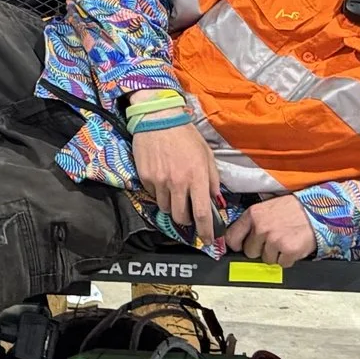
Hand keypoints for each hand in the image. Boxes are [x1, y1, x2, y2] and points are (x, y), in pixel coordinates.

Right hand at [131, 120, 223, 247]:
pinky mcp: (145, 177)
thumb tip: (214, 200)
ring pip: (165, 208)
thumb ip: (212, 179)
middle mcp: (178, 182)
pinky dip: (159, 192)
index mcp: (197, 177)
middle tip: (188, 213)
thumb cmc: (186, 135)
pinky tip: (162, 177)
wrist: (158, 117)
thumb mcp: (206, 155)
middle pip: (180, 217)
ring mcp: (159, 181)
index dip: (206, 232)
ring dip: (171, 205)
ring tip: (173, 190)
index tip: (208, 240)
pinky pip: (153, 194)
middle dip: (186, 220)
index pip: (202, 214)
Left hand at [223, 194, 317, 265]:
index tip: (240, 247)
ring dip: (275, 254)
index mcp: (253, 215)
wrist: (315, 210)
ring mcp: (274, 240)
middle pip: (250, 252)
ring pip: (266, 259)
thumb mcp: (266, 208)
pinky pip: (282, 264)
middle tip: (271, 241)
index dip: (236, 245)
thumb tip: (239, 238)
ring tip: (284, 240)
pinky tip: (292, 246)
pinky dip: (288, 258)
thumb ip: (252, 222)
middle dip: (260, 249)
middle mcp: (261, 227)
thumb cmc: (292, 209)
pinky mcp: (288, 251)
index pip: (232, 237)